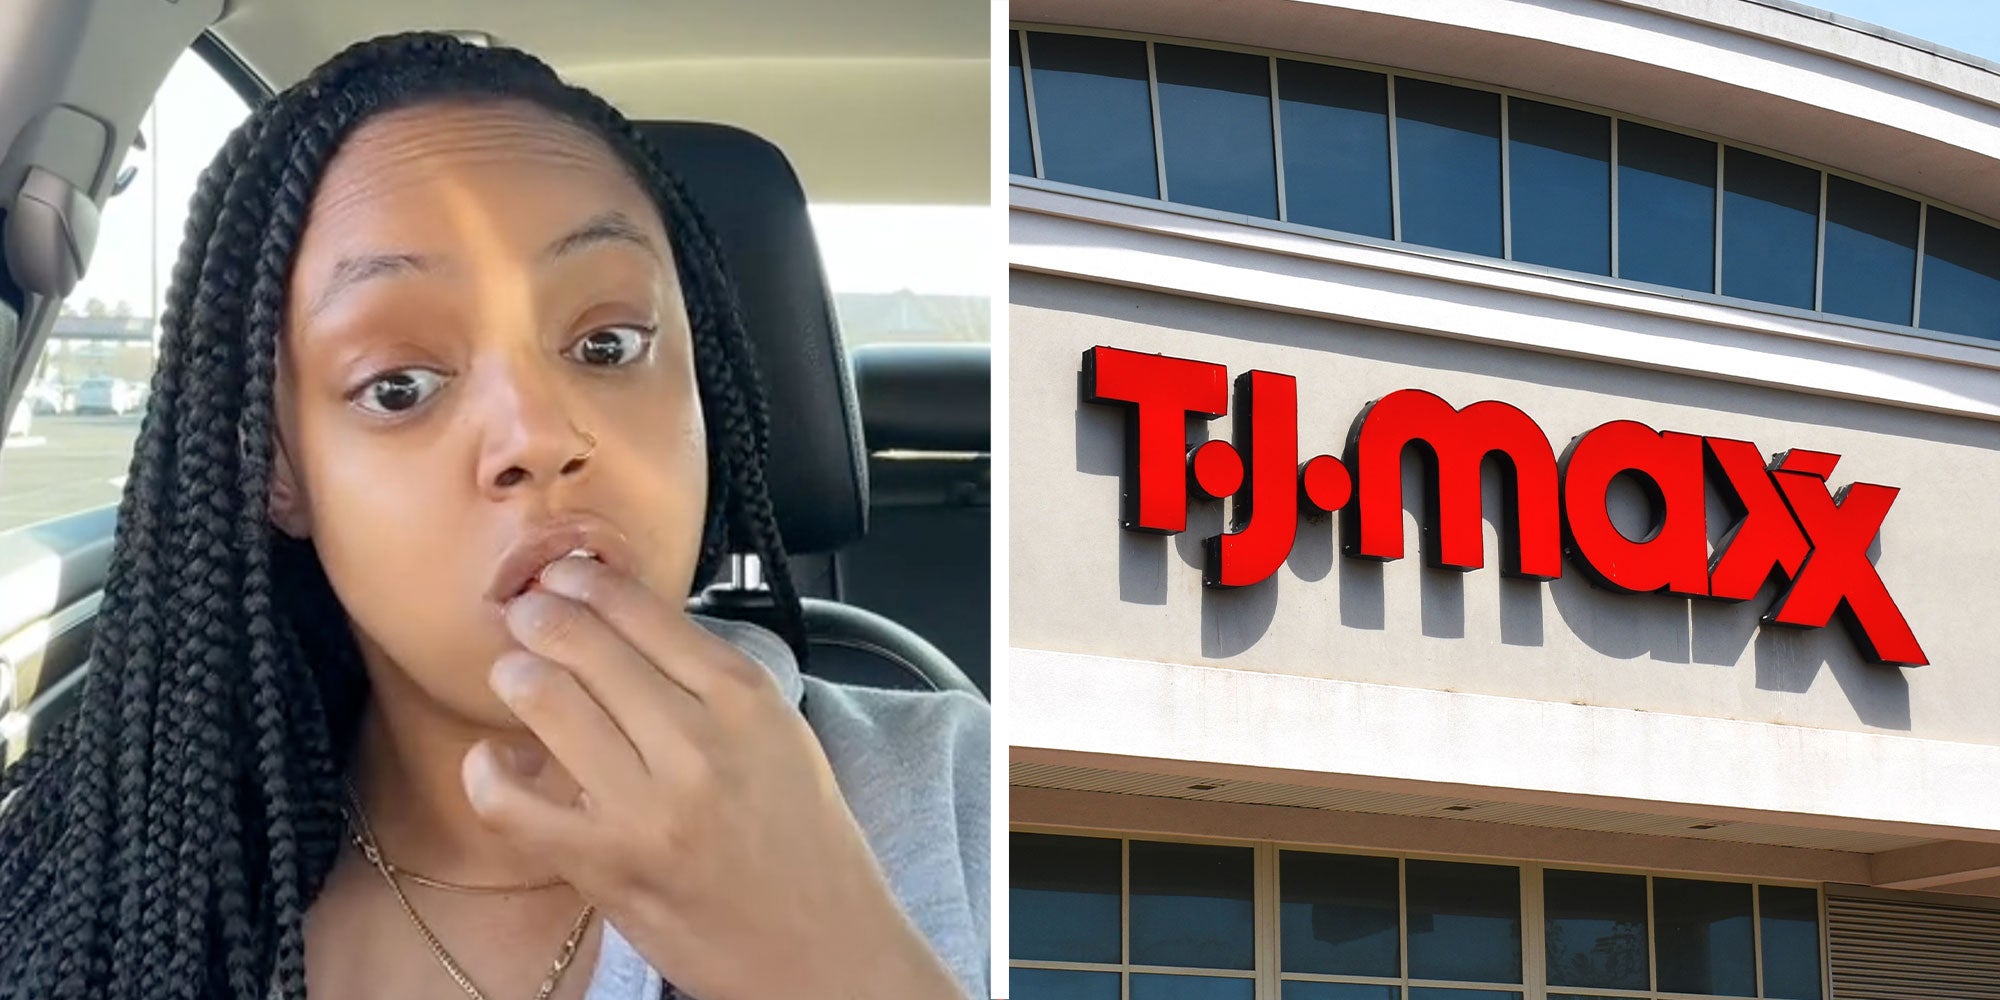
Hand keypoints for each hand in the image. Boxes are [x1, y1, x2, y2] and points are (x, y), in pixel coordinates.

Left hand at [461, 554, 963, 999]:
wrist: (822, 945)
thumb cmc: (803, 843)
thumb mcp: (783, 736)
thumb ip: (714, 683)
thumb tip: (632, 628)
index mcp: (746, 700)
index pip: (645, 611)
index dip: (588, 583)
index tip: (565, 577)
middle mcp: (697, 742)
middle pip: (585, 643)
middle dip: (540, 616)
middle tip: (527, 615)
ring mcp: (647, 805)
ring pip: (545, 700)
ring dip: (517, 676)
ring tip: (516, 676)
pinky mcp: (606, 863)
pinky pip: (511, 802)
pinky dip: (488, 772)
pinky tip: (497, 761)